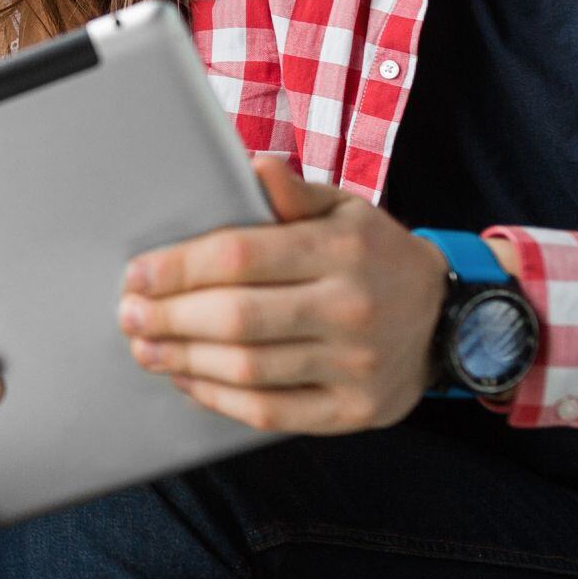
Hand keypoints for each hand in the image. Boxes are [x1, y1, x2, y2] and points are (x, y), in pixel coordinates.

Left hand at [117, 157, 444, 433]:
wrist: (448, 318)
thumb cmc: (375, 255)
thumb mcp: (346, 209)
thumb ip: (295, 193)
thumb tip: (252, 167)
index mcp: (343, 249)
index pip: (240, 256)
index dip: (178, 267)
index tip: (137, 274)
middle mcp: (351, 307)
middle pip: (236, 318)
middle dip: (168, 317)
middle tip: (129, 315)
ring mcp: (355, 365)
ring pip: (247, 369)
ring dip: (183, 360)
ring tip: (146, 348)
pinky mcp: (353, 410)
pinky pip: (269, 412)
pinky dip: (217, 399)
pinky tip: (188, 381)